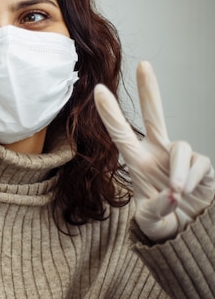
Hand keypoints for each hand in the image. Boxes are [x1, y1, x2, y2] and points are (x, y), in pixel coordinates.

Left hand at [94, 61, 214, 241]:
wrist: (187, 233)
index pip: (121, 134)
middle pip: (154, 115)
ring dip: (177, 171)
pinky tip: (186, 192)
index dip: (110, 114)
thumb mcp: (150, 222)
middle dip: (150, 90)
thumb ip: (156, 209)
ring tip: (175, 192)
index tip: (98, 91)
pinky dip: (191, 177)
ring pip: (180, 146)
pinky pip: (198, 162)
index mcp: (138, 162)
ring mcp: (179, 157)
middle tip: (144, 65)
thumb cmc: (163, 223)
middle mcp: (157, 153)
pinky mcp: (201, 165)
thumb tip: (171, 193)